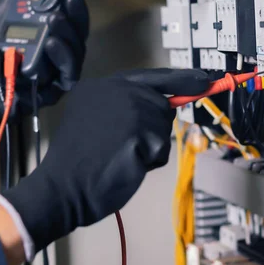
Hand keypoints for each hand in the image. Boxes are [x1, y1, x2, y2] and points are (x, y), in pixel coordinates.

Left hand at [0, 0, 88, 156]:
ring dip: (67, 32)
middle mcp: (60, 53)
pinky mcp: (58, 88)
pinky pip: (68, 71)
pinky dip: (61, 55)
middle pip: (78, 32)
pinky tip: (51, 43)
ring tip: (54, 19)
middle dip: (75, 13)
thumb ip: (5, 8)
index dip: (71, 2)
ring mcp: (60, 71)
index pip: (68, 18)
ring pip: (76, 50)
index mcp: (49, 37)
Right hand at [1, 68, 209, 251]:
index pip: (150, 77)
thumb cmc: (77, 162)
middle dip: (153, 130)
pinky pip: (160, 147)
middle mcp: (116, 90)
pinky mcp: (138, 130)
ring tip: (121, 156)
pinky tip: (126, 164)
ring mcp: (128, 108)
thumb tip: (163, 107)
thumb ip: (124, 107)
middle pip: (160, 104)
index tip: (203, 79)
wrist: (60, 187)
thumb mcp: (94, 119)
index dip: (179, 80)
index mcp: (101, 85)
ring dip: (150, 148)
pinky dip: (149, 161)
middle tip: (128, 148)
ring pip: (162, 127)